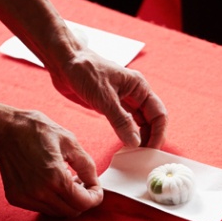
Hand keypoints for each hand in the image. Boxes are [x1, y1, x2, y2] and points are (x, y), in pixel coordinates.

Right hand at [0, 109, 102, 216]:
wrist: (4, 130)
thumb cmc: (37, 131)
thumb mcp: (70, 142)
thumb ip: (87, 166)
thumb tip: (95, 184)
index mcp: (56, 178)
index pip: (84, 203)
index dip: (94, 198)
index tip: (95, 189)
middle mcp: (40, 193)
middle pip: (72, 212)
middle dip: (82, 200)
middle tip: (81, 183)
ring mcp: (26, 197)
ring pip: (57, 212)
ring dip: (66, 201)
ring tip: (65, 181)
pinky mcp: (16, 198)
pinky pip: (42, 208)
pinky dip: (51, 200)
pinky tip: (50, 182)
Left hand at [49, 48, 167, 148]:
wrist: (63, 63)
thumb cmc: (84, 70)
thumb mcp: (104, 98)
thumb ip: (121, 121)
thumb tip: (135, 142)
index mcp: (139, 87)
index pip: (158, 114)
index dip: (158, 133)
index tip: (152, 150)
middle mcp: (134, 94)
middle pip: (151, 120)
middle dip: (151, 138)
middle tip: (144, 157)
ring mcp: (123, 101)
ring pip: (139, 123)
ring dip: (140, 138)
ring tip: (136, 155)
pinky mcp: (111, 107)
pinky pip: (125, 124)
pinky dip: (127, 135)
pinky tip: (125, 146)